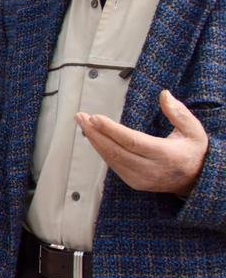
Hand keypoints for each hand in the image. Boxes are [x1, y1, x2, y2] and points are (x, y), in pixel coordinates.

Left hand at [77, 90, 207, 196]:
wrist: (196, 180)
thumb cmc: (193, 150)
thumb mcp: (193, 130)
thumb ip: (179, 113)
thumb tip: (164, 94)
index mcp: (167, 155)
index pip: (133, 142)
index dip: (112, 130)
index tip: (95, 118)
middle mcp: (152, 170)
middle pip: (116, 151)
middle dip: (95, 133)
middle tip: (81, 117)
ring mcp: (141, 179)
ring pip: (111, 159)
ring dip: (94, 141)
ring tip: (83, 123)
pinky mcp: (134, 183)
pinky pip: (113, 165)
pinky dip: (101, 150)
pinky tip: (94, 137)